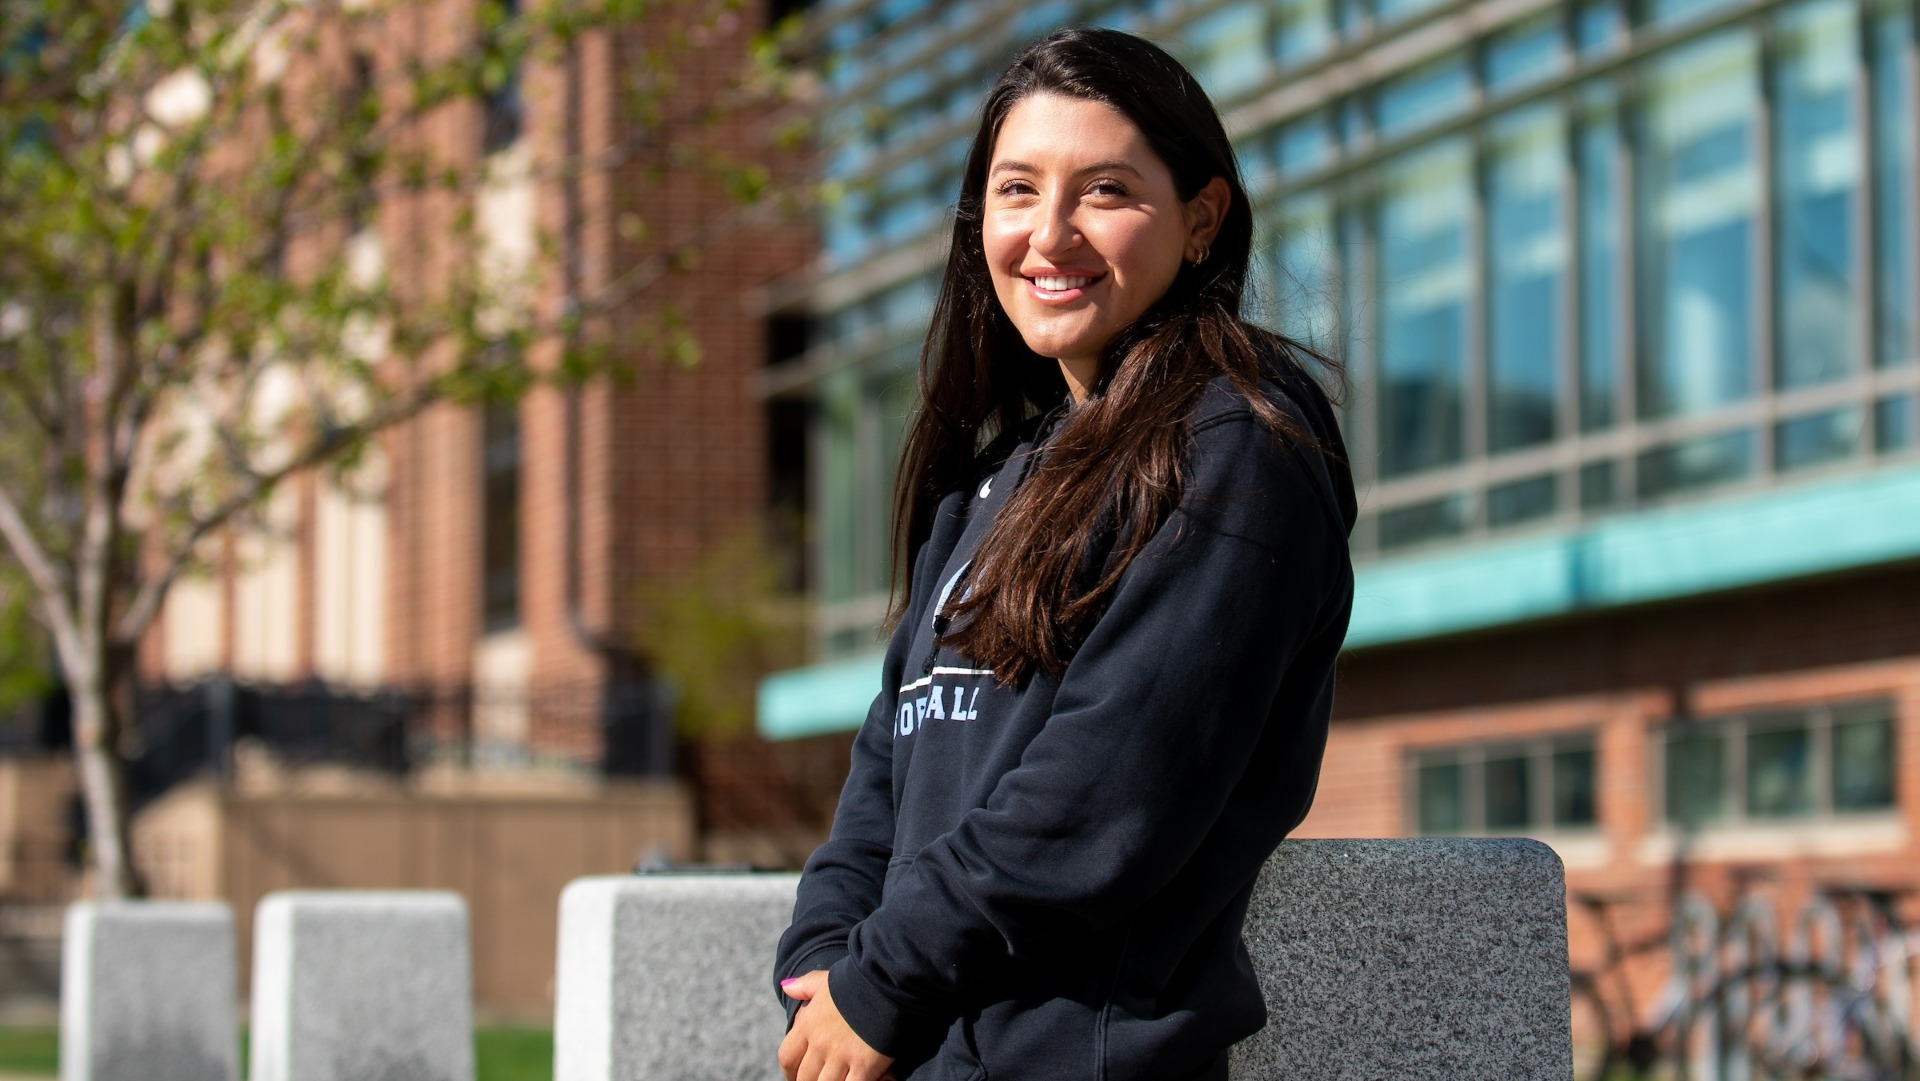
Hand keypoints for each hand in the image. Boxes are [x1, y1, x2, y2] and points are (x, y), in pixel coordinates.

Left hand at [778, 969, 895, 1080]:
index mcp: (808, 1024)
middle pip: (805, 1077)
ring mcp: (841, 1056)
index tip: (794, 1076)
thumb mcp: (826, 980)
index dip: (789, 1072)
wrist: (887, 981)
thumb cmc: (857, 980)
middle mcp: (820, 1043)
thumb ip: (804, 986)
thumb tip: (786, 987)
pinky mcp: (864, 1065)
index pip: (787, 1057)